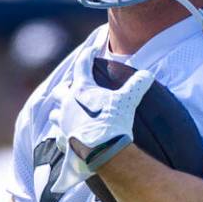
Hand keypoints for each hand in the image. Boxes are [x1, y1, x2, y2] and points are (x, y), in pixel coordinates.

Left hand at [48, 46, 153, 192]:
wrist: (103, 150)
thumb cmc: (113, 121)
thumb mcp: (128, 100)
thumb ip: (137, 85)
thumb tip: (147, 74)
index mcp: (81, 89)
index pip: (81, 66)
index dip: (87, 56)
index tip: (91, 51)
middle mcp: (67, 103)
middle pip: (60, 90)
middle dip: (67, 88)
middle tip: (74, 89)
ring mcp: (62, 122)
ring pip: (54, 113)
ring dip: (60, 111)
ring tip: (68, 113)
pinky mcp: (63, 140)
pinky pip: (58, 136)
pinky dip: (63, 134)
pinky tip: (68, 136)